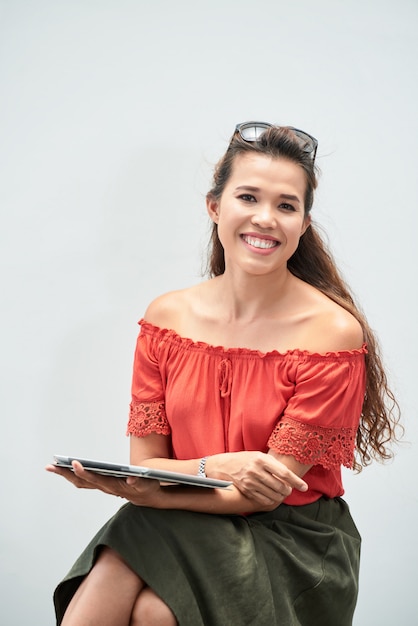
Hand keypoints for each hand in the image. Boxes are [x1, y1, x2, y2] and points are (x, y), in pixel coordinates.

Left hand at [45, 461, 160, 505]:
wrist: (147, 497)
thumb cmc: (147, 488)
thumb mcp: (147, 484)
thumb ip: (139, 482)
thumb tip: (131, 479)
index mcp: (113, 485)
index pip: (95, 479)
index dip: (84, 472)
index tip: (75, 463)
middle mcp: (104, 487)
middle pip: (81, 481)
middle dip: (65, 474)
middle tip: (50, 465)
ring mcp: (101, 487)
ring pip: (79, 482)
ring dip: (65, 475)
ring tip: (52, 466)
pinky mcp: (101, 484)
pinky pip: (83, 481)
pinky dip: (72, 475)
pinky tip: (66, 469)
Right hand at [208, 451, 307, 508]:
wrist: (225, 465)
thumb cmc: (246, 459)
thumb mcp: (259, 456)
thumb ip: (274, 465)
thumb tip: (291, 477)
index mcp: (261, 459)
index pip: (284, 473)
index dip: (296, 481)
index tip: (304, 487)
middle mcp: (256, 470)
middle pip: (280, 486)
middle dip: (288, 490)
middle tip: (289, 489)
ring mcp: (250, 481)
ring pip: (273, 494)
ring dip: (281, 496)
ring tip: (281, 493)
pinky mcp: (246, 490)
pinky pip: (264, 500)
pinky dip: (271, 500)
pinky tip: (272, 497)